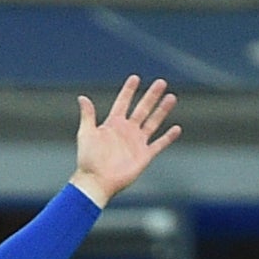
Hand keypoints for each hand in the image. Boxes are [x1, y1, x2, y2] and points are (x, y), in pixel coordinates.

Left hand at [70, 75, 180, 206]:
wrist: (96, 181)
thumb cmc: (88, 159)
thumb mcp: (86, 134)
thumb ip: (88, 115)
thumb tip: (82, 97)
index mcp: (113, 124)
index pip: (123, 102)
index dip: (129, 91)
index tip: (135, 78)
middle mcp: (127, 131)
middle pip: (142, 109)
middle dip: (151, 96)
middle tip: (161, 82)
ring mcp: (137, 142)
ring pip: (153, 122)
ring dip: (162, 110)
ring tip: (171, 97)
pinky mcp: (144, 156)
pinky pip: (159, 144)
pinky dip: (168, 137)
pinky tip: (176, 128)